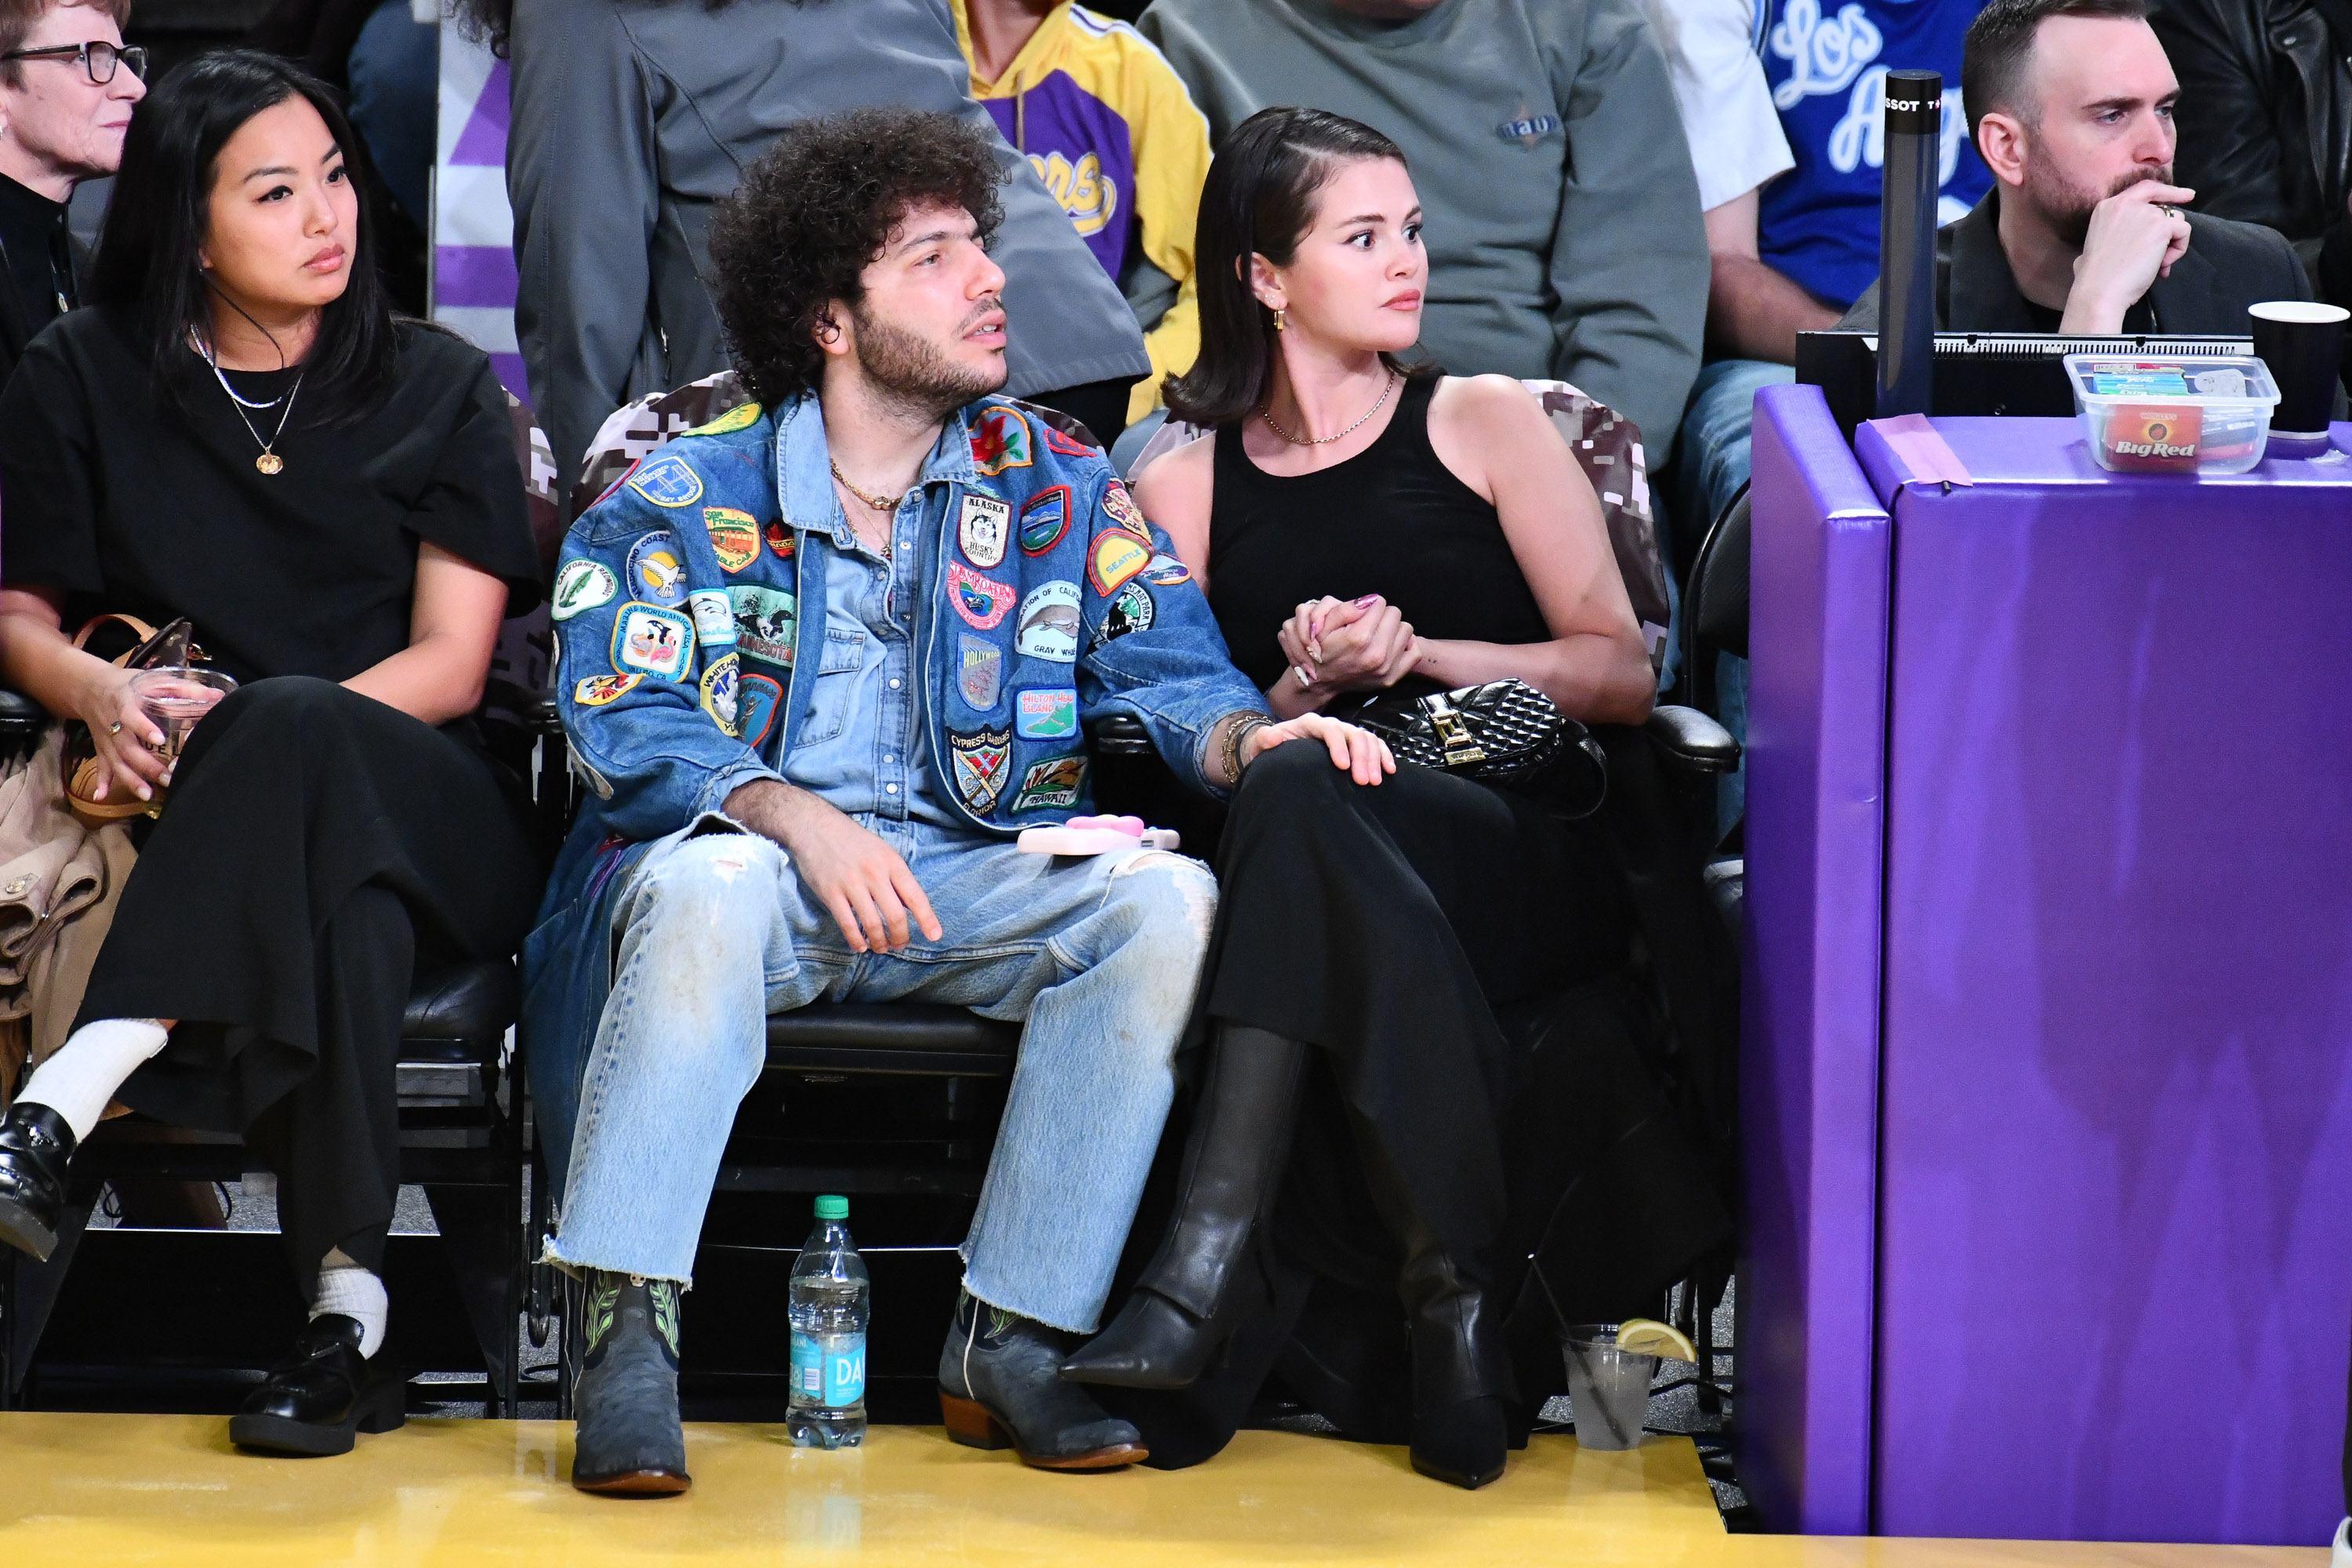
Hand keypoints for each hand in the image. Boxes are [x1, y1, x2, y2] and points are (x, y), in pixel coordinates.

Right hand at [74, 664, 170, 803]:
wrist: (91, 688)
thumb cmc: (129, 684)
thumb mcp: (152, 679)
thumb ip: (184, 688)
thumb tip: (218, 696)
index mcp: (124, 703)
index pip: (131, 717)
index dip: (143, 727)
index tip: (160, 739)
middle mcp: (112, 724)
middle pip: (127, 748)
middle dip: (146, 765)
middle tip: (167, 778)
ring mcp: (105, 739)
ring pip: (116, 762)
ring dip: (130, 780)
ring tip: (147, 795)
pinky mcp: (101, 749)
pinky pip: (100, 766)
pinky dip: (100, 782)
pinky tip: (101, 797)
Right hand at [728, 781, 941, 952]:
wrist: (815, 826)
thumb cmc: (852, 841)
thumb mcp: (882, 851)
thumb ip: (894, 876)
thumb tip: (908, 906)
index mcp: (891, 862)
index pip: (915, 896)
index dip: (927, 919)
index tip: (935, 935)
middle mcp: (874, 873)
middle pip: (895, 916)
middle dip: (901, 937)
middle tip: (900, 945)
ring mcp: (852, 883)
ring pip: (872, 924)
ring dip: (879, 942)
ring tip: (881, 947)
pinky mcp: (831, 892)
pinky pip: (847, 924)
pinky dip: (856, 940)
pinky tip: (860, 946)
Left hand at [1241, 711, 1394, 785]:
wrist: (1277, 751)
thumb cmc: (1270, 750)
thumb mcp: (1261, 744)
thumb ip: (1266, 739)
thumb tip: (1274, 737)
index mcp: (1310, 723)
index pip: (1330, 729)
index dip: (1339, 746)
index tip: (1342, 767)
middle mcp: (1330, 725)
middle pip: (1353, 734)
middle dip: (1361, 757)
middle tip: (1363, 782)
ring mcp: (1344, 734)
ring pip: (1366, 739)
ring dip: (1374, 759)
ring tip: (1374, 782)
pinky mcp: (1353, 744)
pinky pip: (1374, 744)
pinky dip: (1383, 755)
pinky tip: (1389, 770)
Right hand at [1275, 595, 1420, 697]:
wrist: (1321, 680)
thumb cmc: (1322, 650)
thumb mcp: (1323, 624)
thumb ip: (1345, 609)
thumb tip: (1370, 601)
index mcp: (1358, 638)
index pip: (1379, 603)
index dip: (1368, 605)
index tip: (1361, 613)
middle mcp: (1375, 654)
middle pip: (1395, 614)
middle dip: (1382, 615)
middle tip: (1370, 624)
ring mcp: (1386, 668)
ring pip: (1406, 629)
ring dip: (1393, 629)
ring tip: (1378, 635)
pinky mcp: (1393, 677)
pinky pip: (1414, 652)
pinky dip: (1404, 646)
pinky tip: (1390, 647)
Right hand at [2063, 181, 2194, 333]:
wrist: (2099, 291)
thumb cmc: (2096, 277)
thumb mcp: (2097, 243)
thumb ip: (2116, 230)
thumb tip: (2136, 237)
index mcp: (2108, 206)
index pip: (2145, 188)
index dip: (2168, 191)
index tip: (2186, 195)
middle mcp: (2126, 204)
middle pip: (2164, 208)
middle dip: (2169, 230)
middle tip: (2164, 255)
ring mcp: (2145, 213)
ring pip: (2177, 220)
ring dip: (2171, 244)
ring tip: (2156, 265)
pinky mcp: (2161, 225)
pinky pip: (2184, 231)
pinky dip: (2178, 250)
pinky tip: (2161, 265)